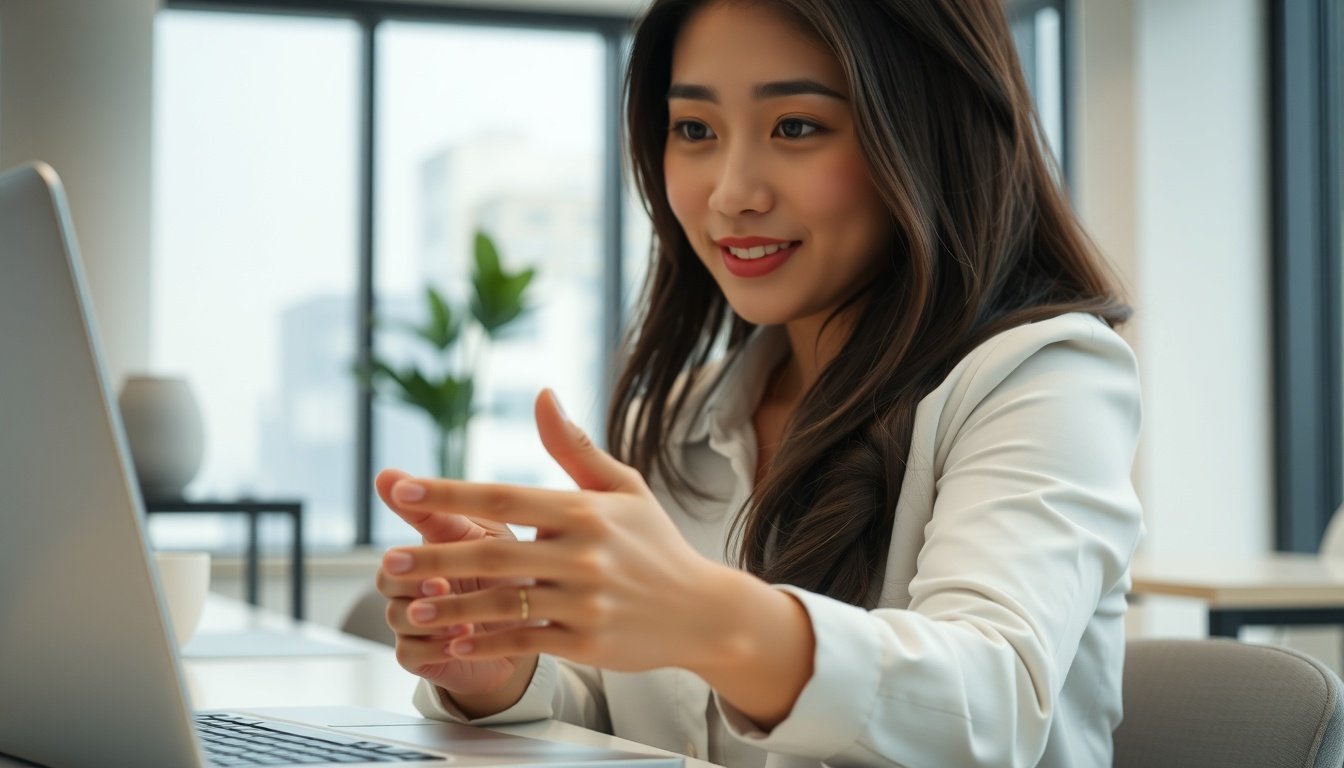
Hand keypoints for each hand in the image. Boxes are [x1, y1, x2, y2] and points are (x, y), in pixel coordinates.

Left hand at [379, 389, 727, 674]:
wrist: (704, 611)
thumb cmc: (654, 544)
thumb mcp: (622, 488)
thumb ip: (573, 446)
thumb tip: (542, 394)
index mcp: (585, 510)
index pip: (504, 497)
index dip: (450, 494)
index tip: (403, 491)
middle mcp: (584, 555)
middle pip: (496, 553)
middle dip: (436, 557)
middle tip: (387, 560)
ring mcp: (586, 602)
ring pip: (504, 605)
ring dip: (452, 608)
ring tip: (410, 608)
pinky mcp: (588, 643)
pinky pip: (525, 644)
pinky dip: (487, 645)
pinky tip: (453, 643)